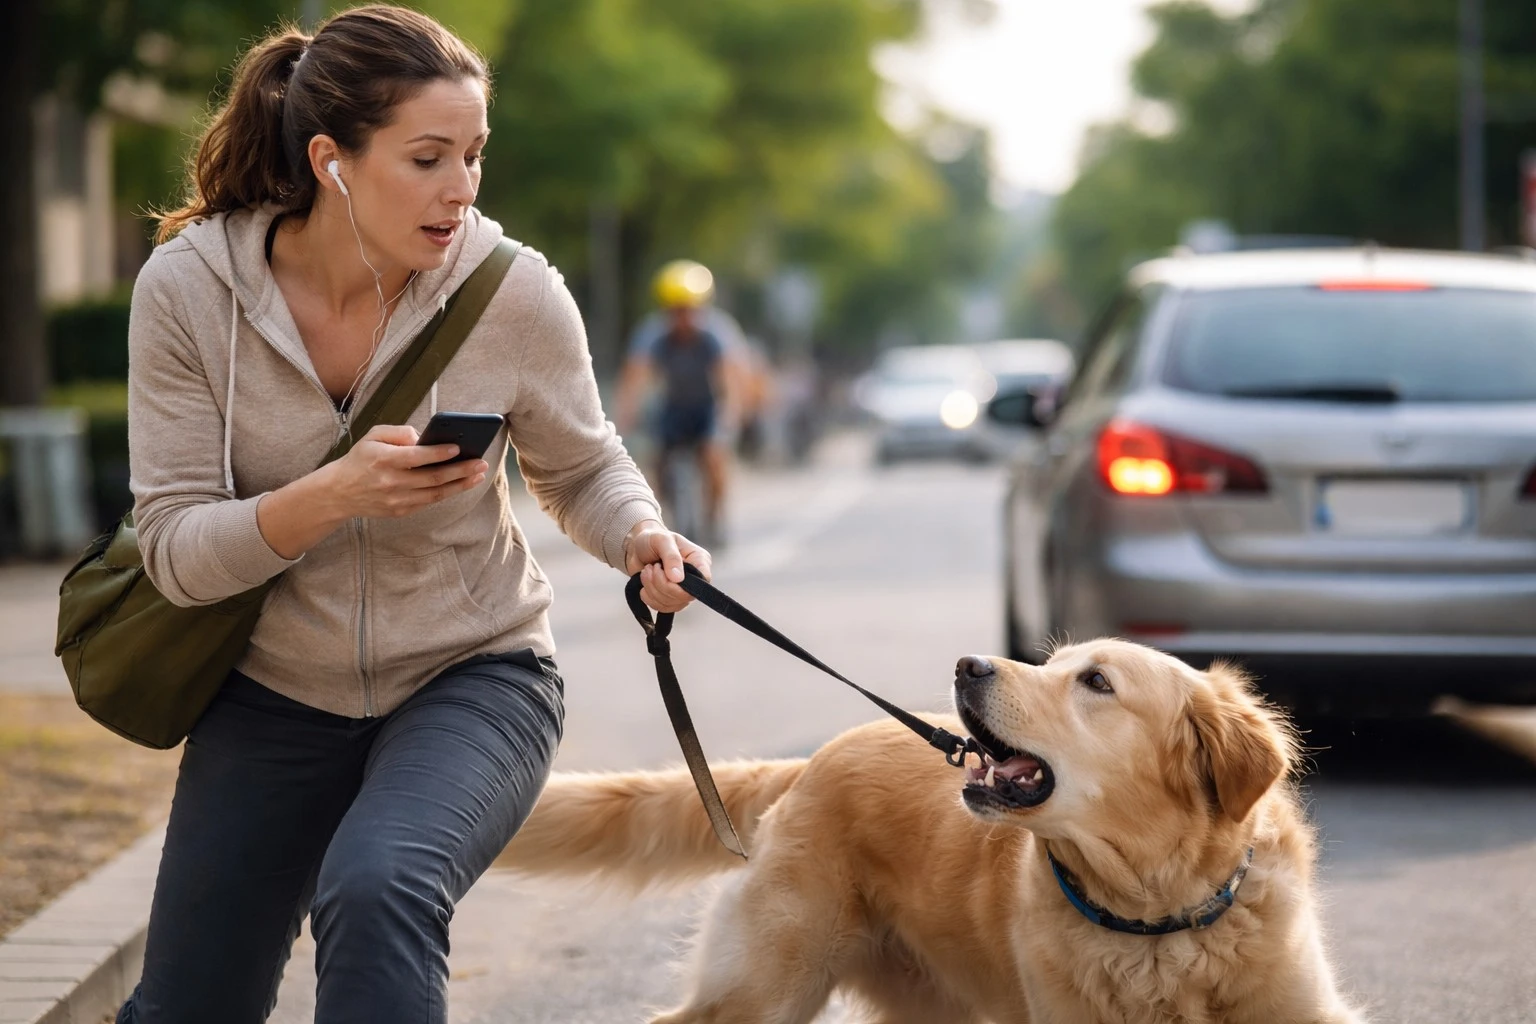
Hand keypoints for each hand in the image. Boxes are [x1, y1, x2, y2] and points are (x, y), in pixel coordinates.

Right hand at [322, 424, 488, 520]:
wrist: (340, 492)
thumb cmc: (361, 458)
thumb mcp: (373, 436)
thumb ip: (398, 432)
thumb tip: (423, 437)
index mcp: (383, 460)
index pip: (416, 457)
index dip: (439, 453)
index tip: (458, 448)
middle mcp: (391, 482)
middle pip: (433, 478)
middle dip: (461, 470)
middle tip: (481, 462)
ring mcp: (396, 500)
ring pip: (435, 493)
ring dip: (460, 484)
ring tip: (478, 474)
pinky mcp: (400, 511)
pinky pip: (429, 501)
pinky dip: (447, 492)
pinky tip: (461, 483)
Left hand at [624, 519, 711, 612]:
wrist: (636, 547)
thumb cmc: (652, 539)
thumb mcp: (662, 540)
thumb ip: (671, 557)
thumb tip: (678, 578)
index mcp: (699, 560)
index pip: (704, 581)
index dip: (684, 583)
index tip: (665, 571)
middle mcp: (694, 578)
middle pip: (684, 596)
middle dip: (661, 584)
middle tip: (652, 567)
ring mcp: (682, 591)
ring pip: (671, 603)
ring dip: (652, 588)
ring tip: (647, 571)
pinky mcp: (669, 599)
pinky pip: (662, 608)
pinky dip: (648, 597)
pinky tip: (645, 582)